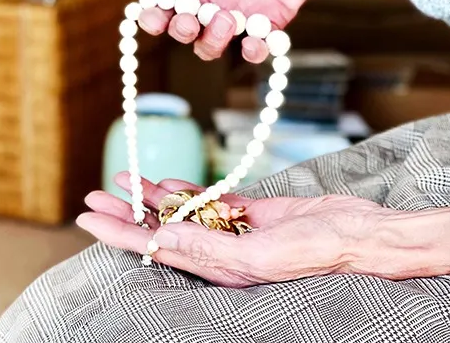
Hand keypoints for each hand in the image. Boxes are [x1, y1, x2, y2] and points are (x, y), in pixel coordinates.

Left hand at [77, 174, 449, 287]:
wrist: (362, 235)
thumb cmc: (319, 251)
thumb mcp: (260, 253)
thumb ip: (209, 247)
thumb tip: (163, 239)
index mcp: (218, 268)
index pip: (154, 249)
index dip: (118, 233)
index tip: (87, 219)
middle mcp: (220, 253)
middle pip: (160, 231)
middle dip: (124, 214)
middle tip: (91, 196)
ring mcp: (236, 232)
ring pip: (182, 213)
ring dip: (151, 198)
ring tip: (121, 181)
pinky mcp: (253, 214)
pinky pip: (211, 202)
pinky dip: (188, 191)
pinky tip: (167, 183)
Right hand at [140, 0, 351, 62]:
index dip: (153, 13)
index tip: (154, 20)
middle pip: (182, 26)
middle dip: (181, 30)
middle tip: (190, 23)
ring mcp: (238, 10)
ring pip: (212, 42)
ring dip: (211, 41)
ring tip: (227, 20)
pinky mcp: (267, 21)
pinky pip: (254, 46)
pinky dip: (252, 51)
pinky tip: (255, 43)